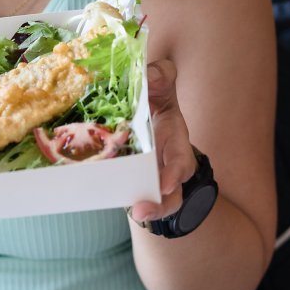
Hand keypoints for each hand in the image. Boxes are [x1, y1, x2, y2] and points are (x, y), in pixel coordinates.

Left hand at [128, 60, 197, 224]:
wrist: (146, 104)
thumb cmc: (155, 95)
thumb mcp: (161, 83)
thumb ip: (160, 75)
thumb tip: (153, 75)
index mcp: (174, 138)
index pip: (180, 159)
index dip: (175, 173)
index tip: (165, 184)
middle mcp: (165, 162)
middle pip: (171, 193)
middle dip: (161, 205)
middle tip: (141, 211)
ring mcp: (149, 174)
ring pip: (154, 201)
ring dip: (145, 210)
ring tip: (133, 214)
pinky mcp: (132, 178)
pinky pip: (130, 193)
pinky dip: (123, 199)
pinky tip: (109, 201)